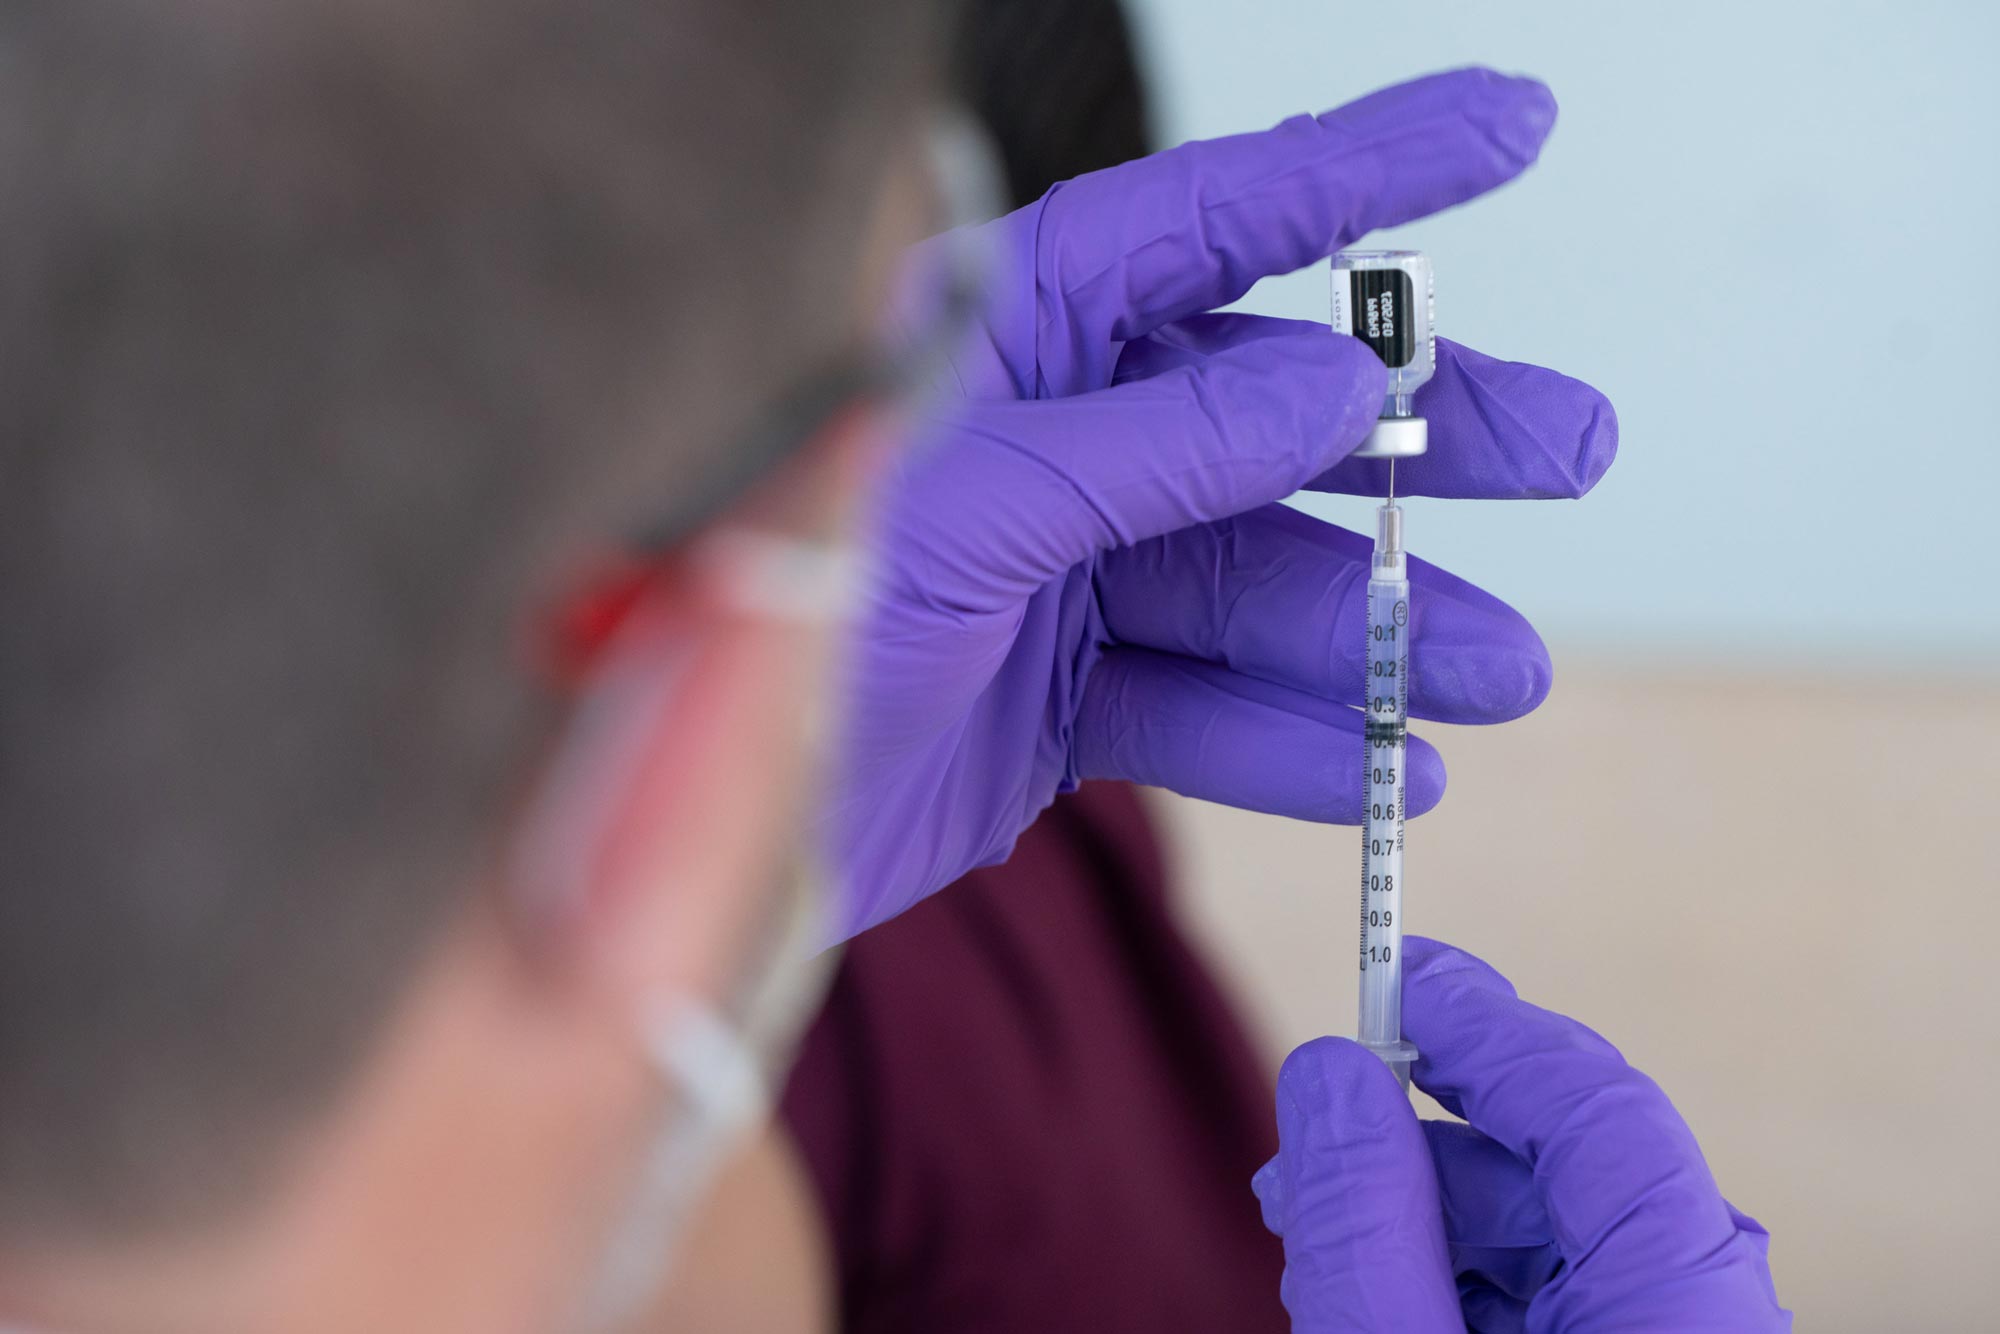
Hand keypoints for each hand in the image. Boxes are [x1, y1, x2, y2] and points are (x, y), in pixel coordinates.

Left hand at [828, 69, 1616, 937]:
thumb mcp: (967, 510)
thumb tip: (1334, 384)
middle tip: (1568, 448)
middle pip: (1267, 414)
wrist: (698, 826)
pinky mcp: (1057, 702)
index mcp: (1001, 341)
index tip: (1507, 125)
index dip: (1363, 171)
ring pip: (1252, 583)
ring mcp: (1057, 578)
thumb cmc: (779, 624)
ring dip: (1379, 626)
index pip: (1204, 221)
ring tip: (1496, 667)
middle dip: (1422, 432)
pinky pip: (1202, 708)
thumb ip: (1153, 447)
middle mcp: (1045, 443)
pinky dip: (1294, 740)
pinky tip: (1392, 768)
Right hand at [1252, 937, 1788, 1331]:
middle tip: (1318, 1111)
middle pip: (1562, 1165)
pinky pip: (1543, 1293)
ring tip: (1309, 1224)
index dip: (1491, 1026)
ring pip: (1541, 1231)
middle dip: (1422, 1130)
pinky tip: (1366, 1281)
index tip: (1399, 975)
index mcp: (1679, 1298)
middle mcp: (1695, 1309)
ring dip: (1419, 1208)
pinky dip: (1447, 1274)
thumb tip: (1330, 1068)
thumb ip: (1363, 1223)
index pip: (1599, 1106)